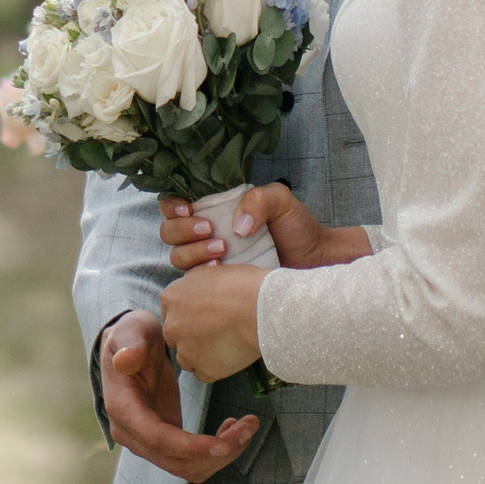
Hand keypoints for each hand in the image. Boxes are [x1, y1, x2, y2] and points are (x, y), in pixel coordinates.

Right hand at [100, 309, 256, 481]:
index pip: (157, 439)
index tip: (222, 444)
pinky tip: (231, 428)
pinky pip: (193, 460)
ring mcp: (148, 442)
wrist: (131, 347)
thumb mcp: (131, 331)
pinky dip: (216, 452)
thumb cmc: (132, 336)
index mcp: (123, 409)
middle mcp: (132, 434)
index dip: (190, 447)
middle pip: (177, 461)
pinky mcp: (165, 442)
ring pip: (189, 467)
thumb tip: (125, 360)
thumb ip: (130, 344)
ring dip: (221, 455)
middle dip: (217, 452)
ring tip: (246, 427)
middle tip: (249, 426)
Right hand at [159, 185, 370, 271]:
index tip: (188, 209)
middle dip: (182, 231)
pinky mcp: (217, 284)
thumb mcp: (280, 201)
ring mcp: (210, 260)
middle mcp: (207, 233)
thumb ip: (258, 199)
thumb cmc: (298, 228)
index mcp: (215, 208)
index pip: (176, 204)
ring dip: (192, 253)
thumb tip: (237, 226)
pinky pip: (193, 283)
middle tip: (210, 231)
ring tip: (221, 252)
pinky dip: (199, 277)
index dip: (172, 205)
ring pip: (178, 256)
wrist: (315, 263)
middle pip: (169, 232)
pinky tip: (220, 272)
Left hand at [159, 262, 265, 383]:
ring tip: (226, 344)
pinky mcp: (203, 370)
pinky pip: (204, 373)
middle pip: (176, 336)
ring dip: (201, 354)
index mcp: (171, 298)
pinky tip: (231, 355)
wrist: (260, 308)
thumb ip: (194, 284)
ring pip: (187, 357)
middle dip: (191, 335)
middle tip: (217, 330)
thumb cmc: (241, 284)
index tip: (207, 314)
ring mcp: (185, 351)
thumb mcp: (210, 271)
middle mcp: (171, 326)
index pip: (172, 312)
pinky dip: (216, 368)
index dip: (190, 314)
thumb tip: (196, 291)